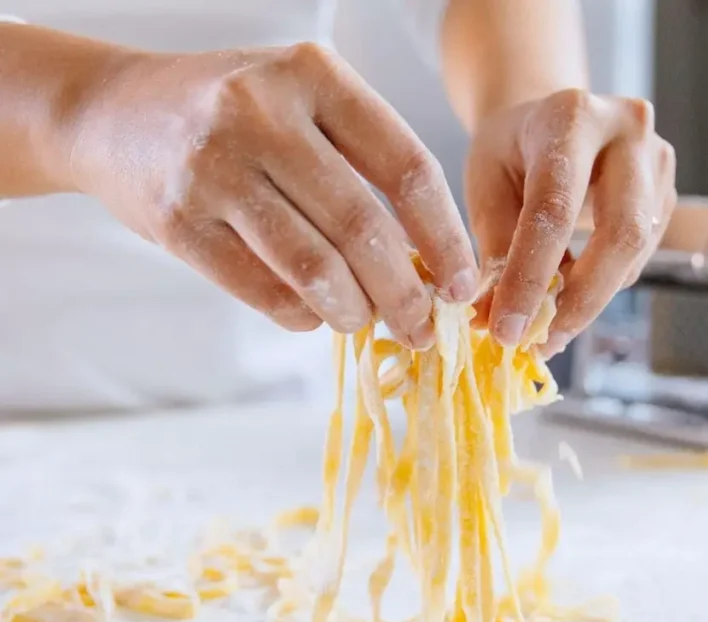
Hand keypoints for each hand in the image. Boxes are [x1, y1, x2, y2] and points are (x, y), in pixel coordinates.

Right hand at [68, 43, 476, 346]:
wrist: (111, 112)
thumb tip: (429, 264)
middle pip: (363, 227)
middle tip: (422, 327)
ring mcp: (213, 167)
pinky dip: (301, 315)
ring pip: (314, 267)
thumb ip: (363, 165)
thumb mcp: (302, 103)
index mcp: (314, 76)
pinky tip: (314, 313)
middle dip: (405, 293)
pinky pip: (262, 290)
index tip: (464, 285)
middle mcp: (261, 112)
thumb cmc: (231, 115)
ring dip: (354, 311)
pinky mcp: (177, 222)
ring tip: (366, 322)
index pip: (406, 168)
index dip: (446, 237)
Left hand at [465, 88, 676, 355]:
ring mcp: (658, 162)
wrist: (551, 114)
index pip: (556, 208)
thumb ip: (495, 247)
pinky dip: (600, 288)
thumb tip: (497, 320)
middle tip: (540, 342)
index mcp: (571, 116)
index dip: (531, 276)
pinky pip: (637, 257)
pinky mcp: (668, 194)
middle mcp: (628, 130)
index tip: (508, 329)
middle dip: (579, 300)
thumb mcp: (486, 183)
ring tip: (544, 328)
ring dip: (588, 302)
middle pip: (620, 233)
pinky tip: (568, 300)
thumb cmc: (511, 150)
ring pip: (633, 253)